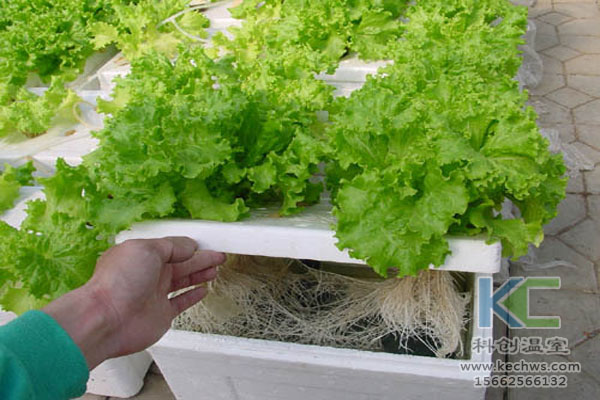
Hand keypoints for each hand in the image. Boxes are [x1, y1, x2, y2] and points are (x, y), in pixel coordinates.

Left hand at [43, 237, 223, 368]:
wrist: (106, 319)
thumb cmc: (118, 282)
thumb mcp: (147, 249)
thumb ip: (172, 246)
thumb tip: (189, 246)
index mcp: (143, 255)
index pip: (172, 247)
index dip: (190, 245)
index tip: (206, 243)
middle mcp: (148, 274)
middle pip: (181, 263)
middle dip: (201, 258)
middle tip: (218, 255)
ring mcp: (155, 294)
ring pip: (183, 280)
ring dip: (199, 274)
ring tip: (215, 269)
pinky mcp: (161, 314)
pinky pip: (181, 302)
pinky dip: (193, 296)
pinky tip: (202, 290)